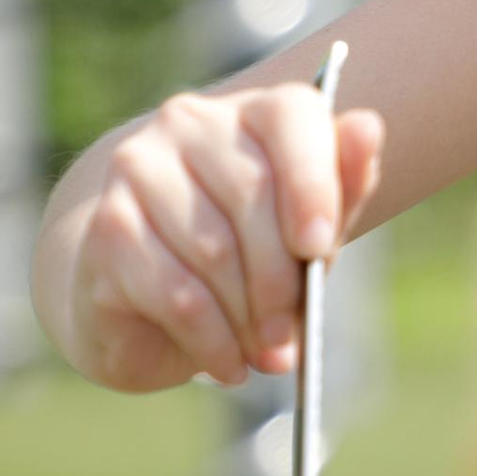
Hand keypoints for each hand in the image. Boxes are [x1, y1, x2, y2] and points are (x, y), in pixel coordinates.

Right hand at [36, 86, 386, 390]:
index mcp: (253, 112)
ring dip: (248, 318)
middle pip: (252, 195)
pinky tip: (227, 363)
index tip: (320, 246)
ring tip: (264, 352)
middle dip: (281, 279)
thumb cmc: (247, 254)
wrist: (141, 289)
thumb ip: (342, 186)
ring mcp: (140, 168)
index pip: (291, 117)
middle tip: (291, 334)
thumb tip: (368, 127)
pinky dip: (211, 340)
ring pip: (213, 250)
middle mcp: (190, 123)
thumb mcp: (307, 228)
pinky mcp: (108, 227)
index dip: (312, 183)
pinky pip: (174, 292)